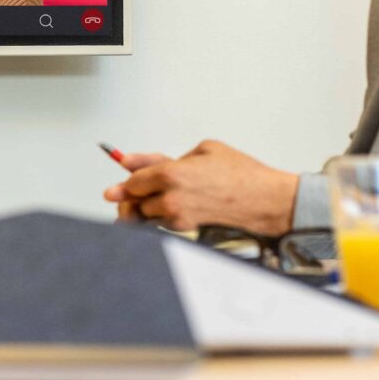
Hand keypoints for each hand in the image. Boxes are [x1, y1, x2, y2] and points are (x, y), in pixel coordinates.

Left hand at [103, 140, 298, 235]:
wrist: (264, 200)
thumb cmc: (240, 173)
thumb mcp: (203, 151)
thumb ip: (164, 158)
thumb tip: (135, 163)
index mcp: (172, 173)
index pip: (134, 182)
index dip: (123, 184)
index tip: (113, 189)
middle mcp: (170, 197)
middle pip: (133, 202)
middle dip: (128, 199)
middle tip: (124, 196)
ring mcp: (177, 216)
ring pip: (144, 216)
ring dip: (143, 209)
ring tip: (150, 202)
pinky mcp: (185, 228)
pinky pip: (160, 225)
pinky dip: (157, 219)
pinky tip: (167, 210)